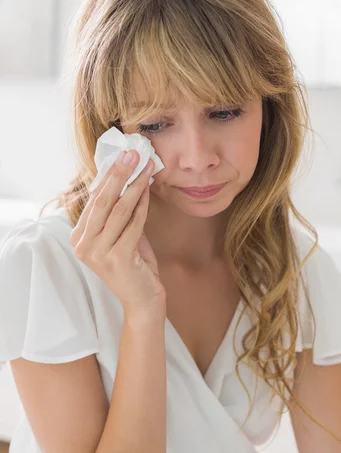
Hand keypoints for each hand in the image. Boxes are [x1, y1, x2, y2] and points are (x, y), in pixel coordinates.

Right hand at [70, 150, 165, 313]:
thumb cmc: (133, 265)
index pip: (93, 200)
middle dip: (119, 174)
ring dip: (134, 185)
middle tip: (132, 153)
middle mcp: (83, 245)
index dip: (108, 176)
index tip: (122, 156)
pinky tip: (149, 189)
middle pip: (102, 201)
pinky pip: (133, 224)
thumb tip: (124, 177)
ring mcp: (98, 253)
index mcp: (79, 237)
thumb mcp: (121, 235)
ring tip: (146, 166)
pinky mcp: (118, 258)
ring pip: (118, 210)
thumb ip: (118, 212)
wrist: (142, 299)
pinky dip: (142, 204)